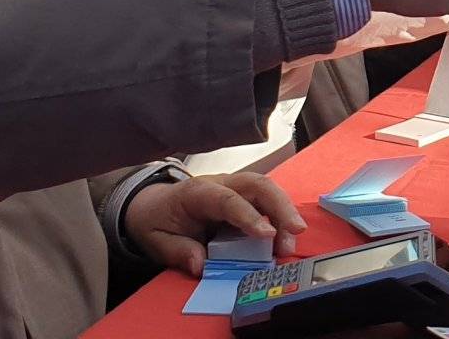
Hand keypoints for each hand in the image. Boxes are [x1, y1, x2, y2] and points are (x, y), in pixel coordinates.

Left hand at [125, 171, 305, 277]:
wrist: (153, 205)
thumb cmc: (157, 220)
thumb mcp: (156, 240)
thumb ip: (178, 251)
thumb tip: (200, 264)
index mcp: (197, 192)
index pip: (228, 200)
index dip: (249, 216)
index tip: (268, 235)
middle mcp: (220, 183)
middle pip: (257, 184)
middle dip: (280, 205)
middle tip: (295, 231)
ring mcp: (234, 187)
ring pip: (267, 189)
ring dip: (284, 212)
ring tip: (291, 241)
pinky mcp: (243, 197)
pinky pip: (266, 200)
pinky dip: (280, 216)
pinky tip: (286, 236)